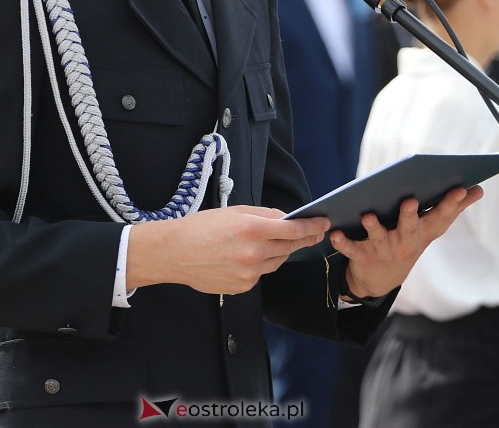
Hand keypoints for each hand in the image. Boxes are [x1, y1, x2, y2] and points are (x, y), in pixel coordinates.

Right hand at [128, 205, 329, 294]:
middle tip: (315, 233)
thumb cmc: (201, 227)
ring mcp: (249, 273)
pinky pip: (263, 273)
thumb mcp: (233, 212)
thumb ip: (263, 214)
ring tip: (281, 242)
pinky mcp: (243, 287)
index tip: (323, 223)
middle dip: (304, 238)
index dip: (312, 226)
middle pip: (290, 246)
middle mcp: (254, 253)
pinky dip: (263, 264)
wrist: (174, 253)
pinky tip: (253, 256)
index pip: (293, 229)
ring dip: (283, 251)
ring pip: (278, 261)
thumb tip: (286, 218)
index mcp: (252, 229)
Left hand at [332, 185, 481, 298]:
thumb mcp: (432, 228)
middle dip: (410, 215)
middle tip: (411, 200)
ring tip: (367, 216)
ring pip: (379, 237)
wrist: (381, 279)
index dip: (451, 203)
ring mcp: (384, 250)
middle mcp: (405, 241)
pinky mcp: (362, 256)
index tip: (461, 188)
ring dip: (373, 227)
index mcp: (423, 232)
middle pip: (410, 227)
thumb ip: (454, 208)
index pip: (440, 216)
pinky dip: (343, 242)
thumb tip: (479, 189)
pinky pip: (351, 249)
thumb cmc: (410, 241)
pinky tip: (335, 233)